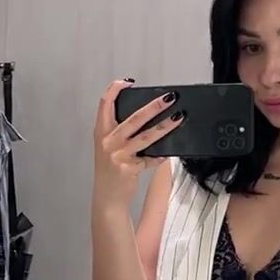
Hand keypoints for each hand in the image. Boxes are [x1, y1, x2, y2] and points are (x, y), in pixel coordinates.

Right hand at [92, 79, 183, 208]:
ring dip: (165, 125)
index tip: (128, 82)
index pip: (104, 103)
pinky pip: (151, 158)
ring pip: (146, 136)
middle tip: (169, 97)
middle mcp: (108, 142)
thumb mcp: (107, 147)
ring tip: (179, 117)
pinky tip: (171, 149)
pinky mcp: (129, 168)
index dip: (115, 89)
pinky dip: (161, 154)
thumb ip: (120, 131)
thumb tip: (146, 116)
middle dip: (154, 106)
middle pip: (133, 118)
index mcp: (101, 132)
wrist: (106, 197)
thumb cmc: (109, 170)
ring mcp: (118, 155)